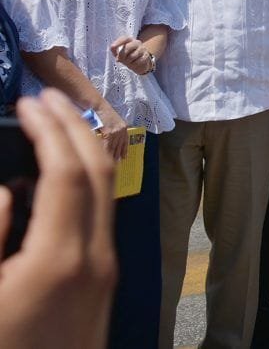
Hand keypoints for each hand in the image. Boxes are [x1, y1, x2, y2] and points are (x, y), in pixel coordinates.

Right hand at [0, 89, 116, 348]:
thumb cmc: (7, 344)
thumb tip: (9, 186)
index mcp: (62, 258)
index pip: (68, 172)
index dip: (49, 130)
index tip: (29, 101)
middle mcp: (96, 259)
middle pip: (98, 174)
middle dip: (75, 128)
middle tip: (47, 98)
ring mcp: (104, 272)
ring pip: (105, 194)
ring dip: (81, 152)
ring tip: (49, 126)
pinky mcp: (102, 284)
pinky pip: (98, 219)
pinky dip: (81, 187)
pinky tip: (48, 183)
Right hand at [96, 107, 128, 160]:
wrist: (97, 106)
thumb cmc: (101, 113)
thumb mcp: (111, 122)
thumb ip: (113, 131)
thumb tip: (109, 142)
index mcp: (123, 127)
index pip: (125, 141)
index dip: (124, 150)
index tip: (124, 158)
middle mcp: (122, 130)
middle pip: (118, 147)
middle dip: (116, 156)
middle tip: (114, 165)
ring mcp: (116, 132)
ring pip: (112, 148)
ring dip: (110, 157)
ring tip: (107, 165)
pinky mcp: (109, 133)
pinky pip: (106, 146)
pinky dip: (104, 153)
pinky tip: (102, 158)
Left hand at [109, 36, 152, 75]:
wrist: (140, 63)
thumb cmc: (127, 56)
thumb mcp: (119, 53)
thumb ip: (114, 50)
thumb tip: (112, 47)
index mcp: (130, 40)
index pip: (125, 38)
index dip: (118, 42)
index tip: (112, 46)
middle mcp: (137, 43)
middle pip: (127, 47)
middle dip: (121, 55)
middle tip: (119, 60)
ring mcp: (142, 49)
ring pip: (132, 56)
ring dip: (128, 61)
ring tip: (128, 62)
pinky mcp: (146, 56)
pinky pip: (138, 61)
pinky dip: (133, 64)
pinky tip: (134, 64)